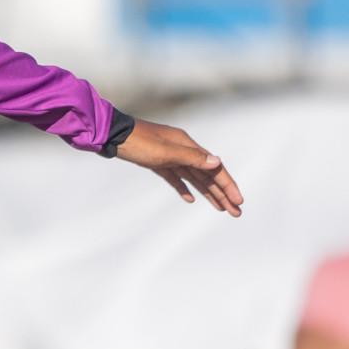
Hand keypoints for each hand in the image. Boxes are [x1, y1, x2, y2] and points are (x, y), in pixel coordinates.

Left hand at [115, 118, 243, 216]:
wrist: (110, 135)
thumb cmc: (137, 142)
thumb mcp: (165, 151)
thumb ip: (191, 158)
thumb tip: (217, 162)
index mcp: (187, 145)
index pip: (214, 168)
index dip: (227, 185)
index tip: (238, 202)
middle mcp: (182, 150)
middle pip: (207, 175)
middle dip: (222, 193)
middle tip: (236, 213)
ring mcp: (169, 156)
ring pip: (193, 178)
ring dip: (208, 193)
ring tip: (221, 208)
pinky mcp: (156, 163)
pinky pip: (175, 177)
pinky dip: (184, 188)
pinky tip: (190, 199)